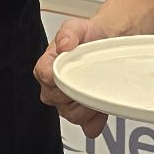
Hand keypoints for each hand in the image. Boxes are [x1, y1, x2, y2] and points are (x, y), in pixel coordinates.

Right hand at [35, 14, 110, 136]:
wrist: (107, 43)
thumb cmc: (88, 37)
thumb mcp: (77, 27)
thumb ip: (68, 32)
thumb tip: (64, 44)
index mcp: (47, 65)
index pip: (45, 76)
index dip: (59, 77)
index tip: (72, 73)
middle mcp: (53, 86)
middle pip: (58, 99)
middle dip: (76, 93)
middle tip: (91, 83)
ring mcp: (66, 102)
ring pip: (72, 115)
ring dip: (87, 108)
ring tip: (98, 95)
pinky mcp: (82, 112)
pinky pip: (86, 126)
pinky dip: (95, 122)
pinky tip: (102, 111)